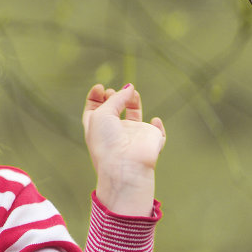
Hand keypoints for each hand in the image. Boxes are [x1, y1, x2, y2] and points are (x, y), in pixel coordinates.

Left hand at [82, 83, 165, 216]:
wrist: (125, 165)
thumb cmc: (107, 141)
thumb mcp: (102, 114)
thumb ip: (116, 99)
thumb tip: (129, 88)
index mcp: (97, 129)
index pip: (94, 110)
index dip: (96, 96)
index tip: (100, 87)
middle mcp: (114, 132)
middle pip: (113, 110)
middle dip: (114, 96)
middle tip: (113, 92)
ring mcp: (133, 136)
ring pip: (134, 116)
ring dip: (132, 101)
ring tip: (132, 93)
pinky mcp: (152, 141)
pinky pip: (157, 132)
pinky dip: (157, 125)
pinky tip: (154, 120)